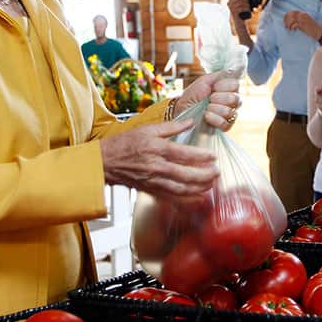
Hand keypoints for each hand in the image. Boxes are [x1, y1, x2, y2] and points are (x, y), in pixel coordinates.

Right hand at [100, 118, 218, 200]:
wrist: (104, 162)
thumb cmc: (124, 144)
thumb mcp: (147, 129)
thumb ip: (171, 127)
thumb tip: (191, 122)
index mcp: (157, 149)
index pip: (185, 154)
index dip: (202, 156)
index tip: (214, 157)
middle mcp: (157, 167)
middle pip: (186, 175)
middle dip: (205, 176)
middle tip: (217, 173)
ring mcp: (154, 181)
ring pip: (181, 189)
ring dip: (199, 188)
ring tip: (211, 185)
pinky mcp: (150, 190)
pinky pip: (171, 198)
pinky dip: (186, 200)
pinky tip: (197, 198)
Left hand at [174, 70, 241, 130]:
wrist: (183, 108)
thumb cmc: (193, 94)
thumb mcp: (204, 80)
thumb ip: (219, 75)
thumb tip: (232, 71)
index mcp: (228, 89)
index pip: (236, 85)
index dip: (225, 86)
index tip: (214, 87)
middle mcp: (232, 101)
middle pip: (236, 99)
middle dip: (219, 98)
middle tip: (210, 98)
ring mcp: (229, 115)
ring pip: (230, 112)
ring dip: (215, 109)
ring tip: (206, 108)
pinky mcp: (224, 126)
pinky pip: (226, 124)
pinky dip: (214, 119)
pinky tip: (206, 115)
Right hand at [227, 0, 252, 26]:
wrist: (238, 24)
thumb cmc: (241, 15)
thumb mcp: (241, 6)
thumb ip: (242, 1)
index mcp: (230, 0)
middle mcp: (229, 3)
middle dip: (247, 0)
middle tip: (249, 5)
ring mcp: (231, 7)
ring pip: (242, 2)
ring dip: (247, 5)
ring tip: (248, 9)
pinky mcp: (234, 12)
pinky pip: (242, 7)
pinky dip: (246, 9)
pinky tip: (248, 11)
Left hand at [283, 10, 321, 40]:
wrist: (319, 32)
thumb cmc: (311, 28)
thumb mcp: (304, 22)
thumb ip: (298, 20)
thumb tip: (289, 22)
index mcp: (303, 13)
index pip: (291, 11)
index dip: (286, 16)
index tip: (284, 22)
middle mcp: (303, 14)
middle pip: (290, 14)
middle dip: (286, 20)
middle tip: (286, 27)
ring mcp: (303, 19)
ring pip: (292, 18)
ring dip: (289, 24)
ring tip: (290, 29)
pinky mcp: (303, 24)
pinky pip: (294, 24)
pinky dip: (292, 27)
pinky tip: (293, 30)